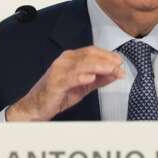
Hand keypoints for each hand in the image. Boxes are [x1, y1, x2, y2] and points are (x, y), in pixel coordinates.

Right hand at [6, 46, 123, 121]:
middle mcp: (64, 61)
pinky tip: (90, 78)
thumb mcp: (83, 86)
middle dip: (106, 60)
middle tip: (119, 66)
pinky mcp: (55, 83)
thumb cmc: (58, 94)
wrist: (37, 106)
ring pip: (81, 65)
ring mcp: (59, 71)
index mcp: (70, 59)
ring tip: (112, 70)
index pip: (91, 51)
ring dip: (99, 67)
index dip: (107, 55)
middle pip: (88, 55)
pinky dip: (81, 77)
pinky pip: (70, 78)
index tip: (119, 61)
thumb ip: (99, 79)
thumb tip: (115, 73)